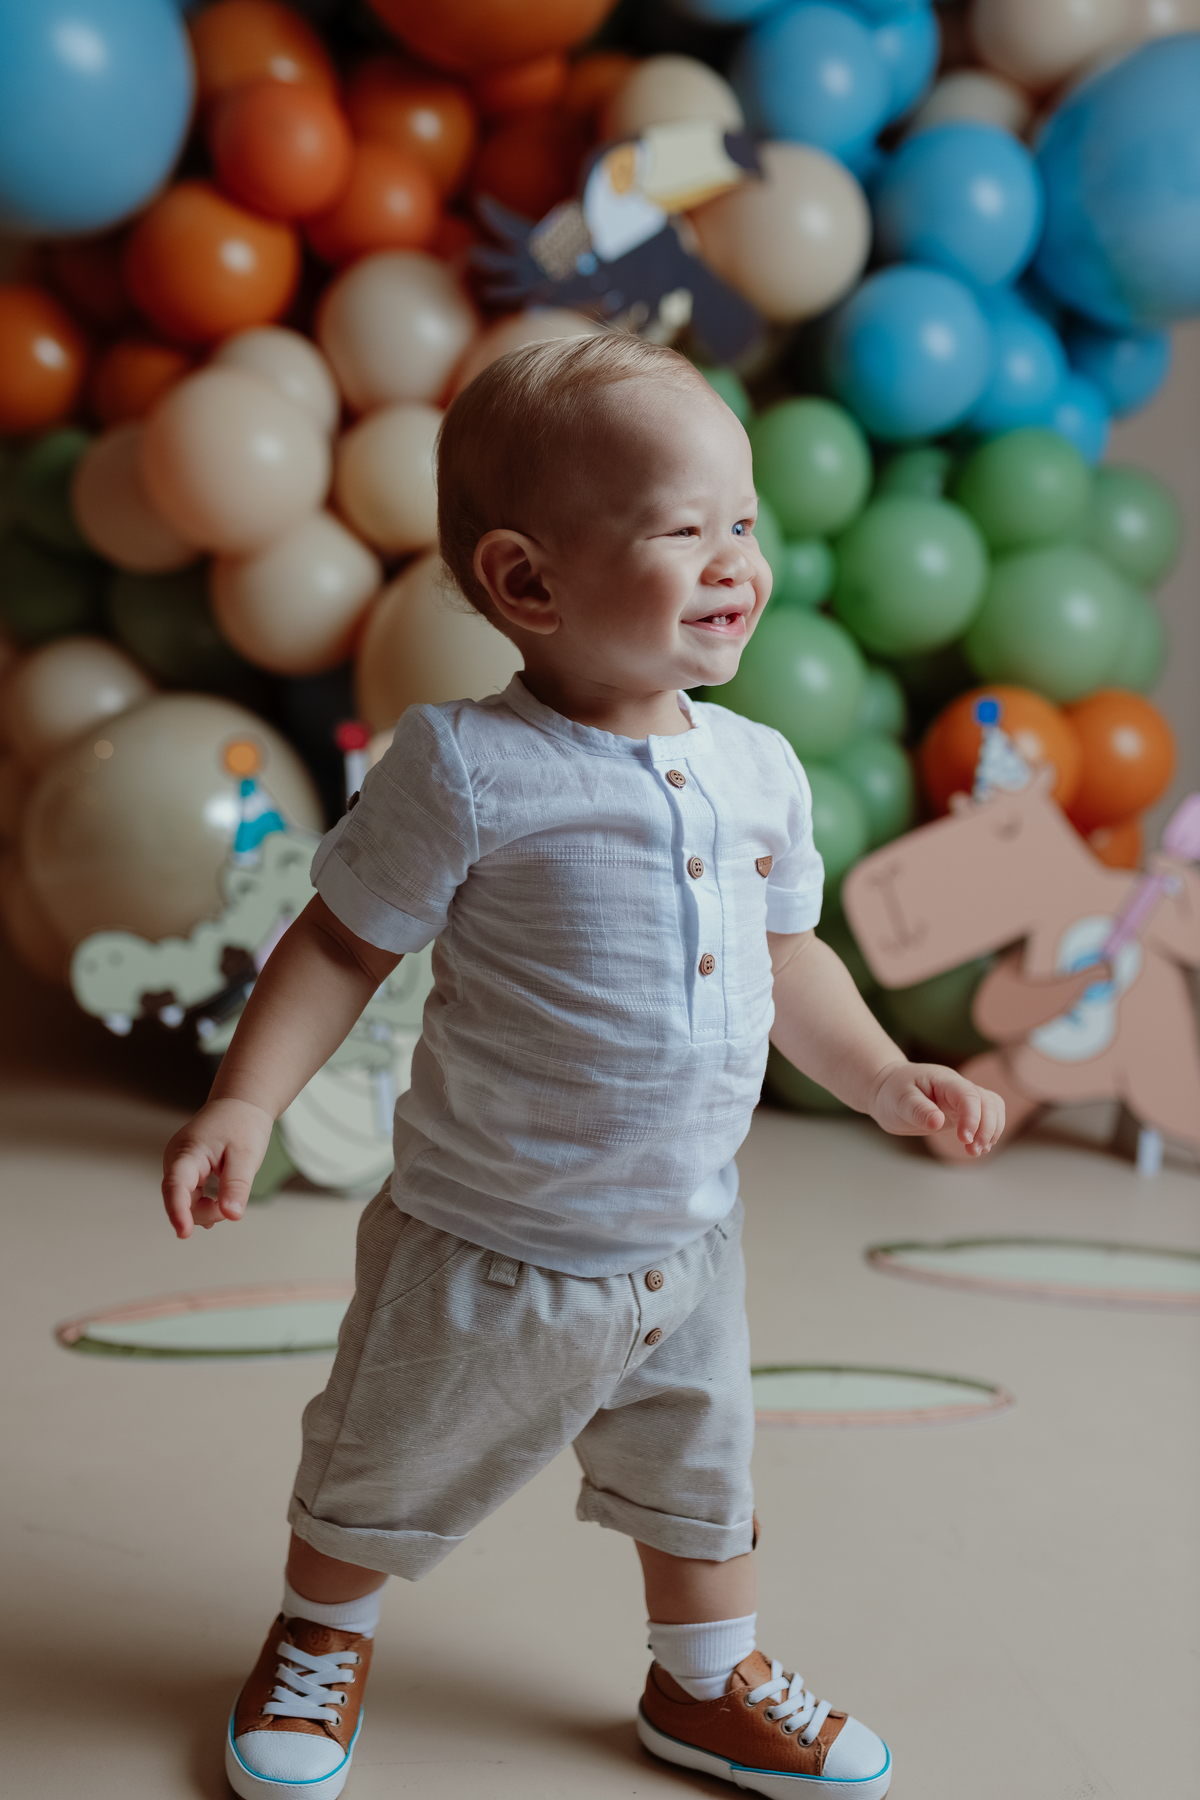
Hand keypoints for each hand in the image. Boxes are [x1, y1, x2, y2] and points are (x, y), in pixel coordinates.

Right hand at [161, 1098, 275, 1238]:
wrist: (240, 1105)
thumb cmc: (242, 1124)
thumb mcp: (247, 1155)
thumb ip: (237, 1185)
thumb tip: (231, 1215)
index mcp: (188, 1152)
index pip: (176, 1186)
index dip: (178, 1211)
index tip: (184, 1232)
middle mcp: (176, 1160)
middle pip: (181, 1200)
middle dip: (207, 1211)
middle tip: (234, 1203)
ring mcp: (179, 1166)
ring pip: (185, 1202)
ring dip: (207, 1208)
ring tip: (230, 1195)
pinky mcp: (185, 1171)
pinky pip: (189, 1196)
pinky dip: (205, 1204)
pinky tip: (217, 1207)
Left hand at [868, 1060, 1004, 1157]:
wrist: (887, 1090)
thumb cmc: (892, 1092)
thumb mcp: (899, 1101)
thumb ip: (918, 1110)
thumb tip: (937, 1122)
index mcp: (943, 1080)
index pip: (969, 1095)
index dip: (972, 1118)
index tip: (964, 1139)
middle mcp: (958, 1087)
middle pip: (988, 1101)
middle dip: (987, 1128)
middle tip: (973, 1150)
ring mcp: (962, 1099)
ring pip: (993, 1108)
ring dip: (991, 1131)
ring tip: (976, 1151)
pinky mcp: (962, 1111)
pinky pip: (986, 1117)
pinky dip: (988, 1132)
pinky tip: (979, 1147)